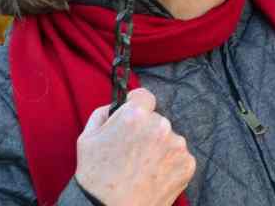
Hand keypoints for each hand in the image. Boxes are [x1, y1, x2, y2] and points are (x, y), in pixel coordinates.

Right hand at [75, 88, 195, 205]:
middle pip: (157, 119)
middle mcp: (160, 125)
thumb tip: (118, 104)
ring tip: (142, 168)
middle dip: (147, 131)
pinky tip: (153, 176)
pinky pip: (179, 156)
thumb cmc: (95, 177)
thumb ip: (104, 113)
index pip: (144, 96)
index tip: (134, 118)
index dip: (137, 106)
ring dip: (160, 148)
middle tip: (133, 152)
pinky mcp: (187, 164)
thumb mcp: (87, 138)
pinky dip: (169, 164)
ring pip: (169, 138)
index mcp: (136, 115)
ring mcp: (177, 145)